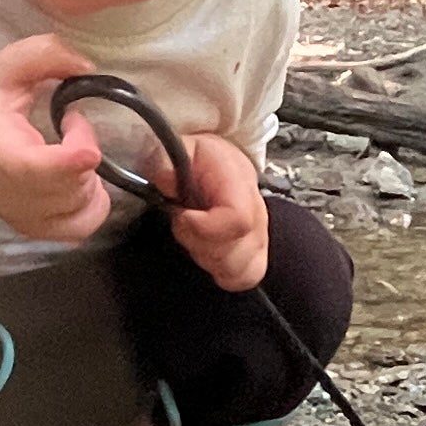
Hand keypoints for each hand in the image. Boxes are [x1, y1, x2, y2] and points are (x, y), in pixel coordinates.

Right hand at [0, 33, 112, 248]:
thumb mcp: (7, 68)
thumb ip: (44, 55)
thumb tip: (87, 66)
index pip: (34, 169)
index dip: (70, 157)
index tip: (79, 127)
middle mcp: (9, 193)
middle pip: (68, 187)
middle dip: (83, 151)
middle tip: (71, 125)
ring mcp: (24, 217)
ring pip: (80, 207)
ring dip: (89, 175)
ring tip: (70, 152)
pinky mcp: (37, 231)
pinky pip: (82, 227)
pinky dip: (93, 205)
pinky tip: (80, 181)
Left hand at [167, 131, 270, 292]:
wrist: (215, 164)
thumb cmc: (199, 160)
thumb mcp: (179, 147)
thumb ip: (166, 160)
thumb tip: (165, 177)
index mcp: (239, 181)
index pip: (238, 220)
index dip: (204, 227)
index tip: (182, 217)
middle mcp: (257, 211)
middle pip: (237, 253)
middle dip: (199, 244)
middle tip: (184, 223)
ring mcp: (259, 235)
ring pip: (239, 270)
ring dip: (208, 259)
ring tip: (195, 236)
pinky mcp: (255, 254)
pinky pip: (244, 278)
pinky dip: (221, 272)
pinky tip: (207, 252)